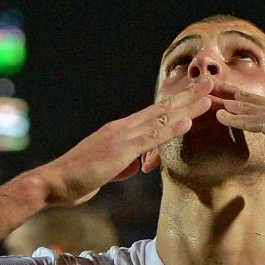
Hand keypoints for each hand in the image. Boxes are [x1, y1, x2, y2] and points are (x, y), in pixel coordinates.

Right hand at [39, 80, 213, 205]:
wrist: (53, 182)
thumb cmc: (76, 179)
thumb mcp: (106, 171)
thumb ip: (122, 165)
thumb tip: (133, 165)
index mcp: (120, 132)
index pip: (154, 114)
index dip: (177, 103)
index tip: (197, 93)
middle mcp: (122, 128)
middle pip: (161, 109)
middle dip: (188, 95)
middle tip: (211, 81)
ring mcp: (122, 137)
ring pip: (161, 119)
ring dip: (187, 106)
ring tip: (208, 95)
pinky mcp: (120, 151)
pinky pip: (151, 139)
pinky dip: (171, 129)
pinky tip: (188, 121)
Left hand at [213, 85, 264, 191]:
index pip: (263, 111)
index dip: (243, 107)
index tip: (224, 103)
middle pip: (252, 103)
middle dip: (229, 97)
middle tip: (207, 88)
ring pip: (249, 108)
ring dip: (226, 104)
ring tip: (204, 97)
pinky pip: (256, 122)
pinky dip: (237, 119)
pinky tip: (220, 118)